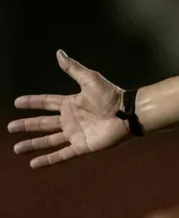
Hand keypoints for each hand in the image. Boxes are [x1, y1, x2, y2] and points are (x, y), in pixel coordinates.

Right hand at [8, 50, 131, 167]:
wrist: (128, 113)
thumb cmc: (111, 95)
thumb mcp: (90, 79)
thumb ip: (73, 68)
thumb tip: (59, 52)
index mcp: (71, 103)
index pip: (46, 102)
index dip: (32, 102)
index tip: (17, 102)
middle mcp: (71, 119)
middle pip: (43, 123)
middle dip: (27, 125)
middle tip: (10, 127)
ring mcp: (75, 134)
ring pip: (48, 141)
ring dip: (33, 144)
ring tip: (16, 149)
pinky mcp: (82, 146)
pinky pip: (61, 155)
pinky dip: (48, 160)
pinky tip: (34, 164)